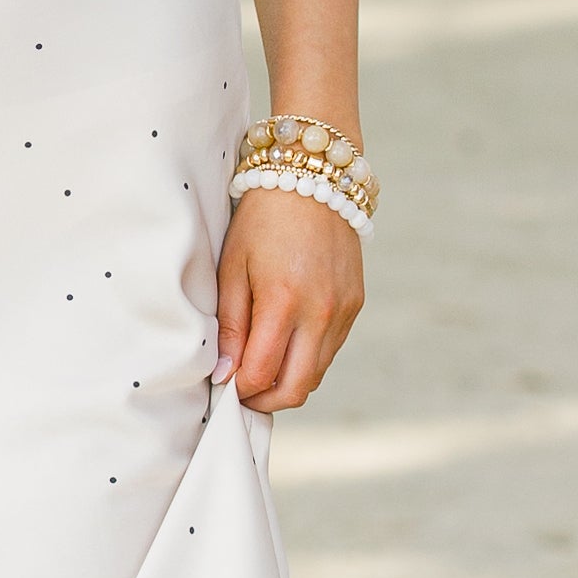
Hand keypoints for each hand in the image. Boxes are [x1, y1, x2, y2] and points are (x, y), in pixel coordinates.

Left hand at [214, 183, 364, 412]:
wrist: (312, 178)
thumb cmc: (262, 219)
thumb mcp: (233, 267)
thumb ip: (231, 325)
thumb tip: (225, 374)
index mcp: (285, 303)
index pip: (261, 375)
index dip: (238, 389)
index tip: (222, 384)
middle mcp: (322, 313)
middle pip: (296, 390)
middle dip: (264, 400)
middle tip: (241, 390)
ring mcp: (344, 312)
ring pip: (315, 374)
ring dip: (287, 381)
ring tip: (260, 364)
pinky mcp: (355, 306)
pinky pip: (330, 350)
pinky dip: (306, 358)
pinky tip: (285, 341)